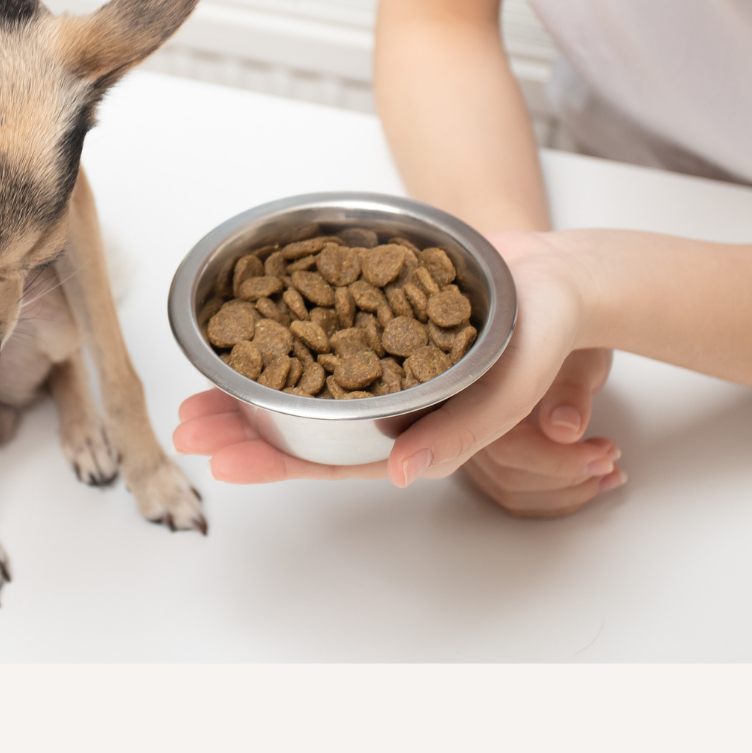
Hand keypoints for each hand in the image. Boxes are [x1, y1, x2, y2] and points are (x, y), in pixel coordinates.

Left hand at [173, 230, 623, 504]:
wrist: (562, 275)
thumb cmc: (546, 335)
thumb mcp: (510, 386)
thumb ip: (462, 433)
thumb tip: (402, 477)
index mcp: (415, 431)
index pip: (335, 458)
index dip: (279, 464)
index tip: (226, 466)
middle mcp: (390, 402)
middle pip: (305, 425)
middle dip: (244, 427)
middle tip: (188, 425)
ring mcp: (381, 360)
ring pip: (303, 382)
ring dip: (251, 387)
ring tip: (199, 390)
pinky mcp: (378, 316)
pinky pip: (321, 332)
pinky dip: (281, 333)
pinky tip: (244, 333)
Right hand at [459, 344, 624, 517]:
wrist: (552, 322)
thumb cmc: (563, 333)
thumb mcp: (578, 356)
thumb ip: (569, 391)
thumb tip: (562, 428)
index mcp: (478, 389)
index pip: (508, 448)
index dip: (557, 463)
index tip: (601, 461)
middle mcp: (463, 420)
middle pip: (510, 477)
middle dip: (568, 477)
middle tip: (610, 458)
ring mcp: (471, 443)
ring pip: (513, 492)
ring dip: (567, 491)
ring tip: (608, 469)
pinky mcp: (485, 458)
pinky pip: (515, 494)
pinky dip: (557, 497)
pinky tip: (592, 482)